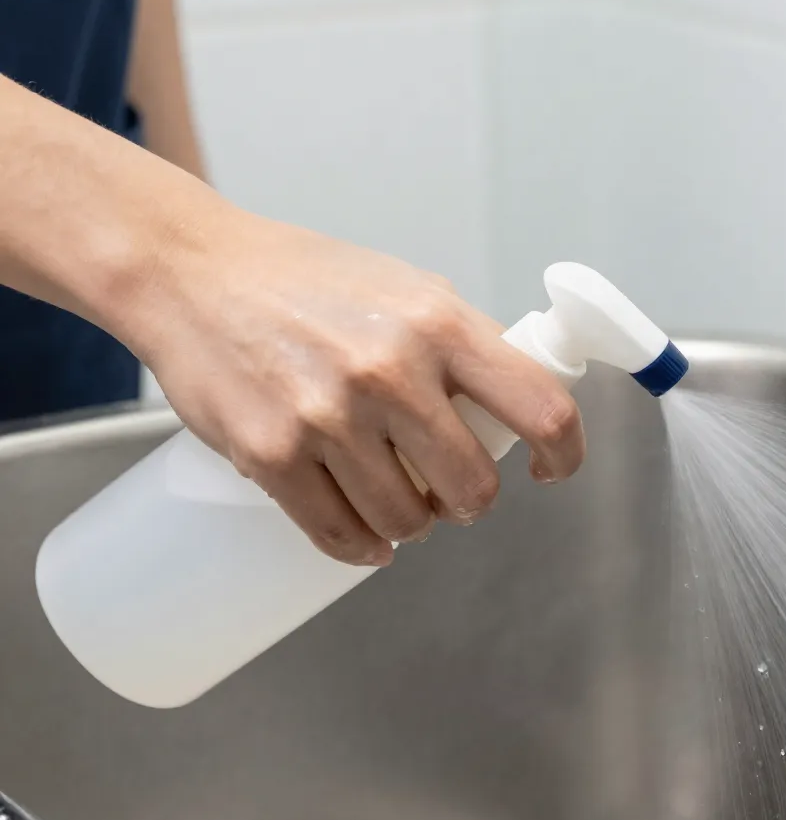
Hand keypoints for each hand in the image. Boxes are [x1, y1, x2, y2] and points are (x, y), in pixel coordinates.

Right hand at [133, 210, 583, 565]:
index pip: (542, 407)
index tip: (549, 469)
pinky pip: (341, 535)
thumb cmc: (305, 282)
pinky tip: (366, 535)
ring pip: (410, 521)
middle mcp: (390, 371)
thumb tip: (521, 409)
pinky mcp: (272, 454)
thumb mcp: (407, 290)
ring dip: (411, 521)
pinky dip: (362, 547)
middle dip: (468, 499)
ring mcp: (328, 416)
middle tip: (448, 486)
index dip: (562, 454)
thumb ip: (465, 347)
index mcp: (439, 324)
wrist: (190, 272)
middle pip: (474, 487)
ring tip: (393, 493)